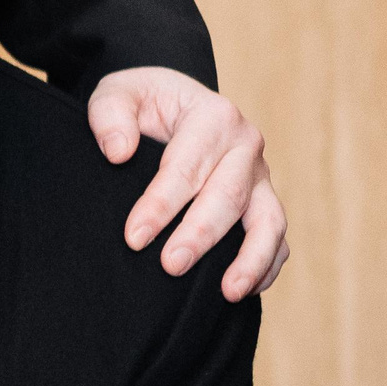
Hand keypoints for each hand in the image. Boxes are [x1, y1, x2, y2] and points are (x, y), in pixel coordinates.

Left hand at [88, 68, 286, 299]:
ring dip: (251, 259)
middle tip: (170, 266)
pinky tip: (244, 292)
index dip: (160, 204)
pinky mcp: (263, 203)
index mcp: (213, 116)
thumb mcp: (116, 93)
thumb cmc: (141, 102)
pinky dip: (267, 266)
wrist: (170, 106)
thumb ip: (110, 115)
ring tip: (229, 292)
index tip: (134, 237)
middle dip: (199, 234)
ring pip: (268, 221)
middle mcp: (245, 146)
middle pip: (228, 196)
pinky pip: (277, 239)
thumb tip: (118, 152)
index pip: (186, 166)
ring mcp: (259, 178)